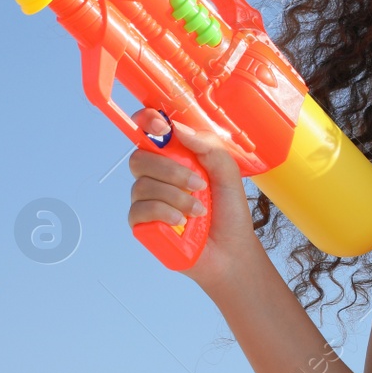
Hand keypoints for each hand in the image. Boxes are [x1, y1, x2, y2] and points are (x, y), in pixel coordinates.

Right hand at [126, 108, 268, 291]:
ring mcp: (147, 200)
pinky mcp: (142, 224)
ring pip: (141, 184)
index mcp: (177, 158)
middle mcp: (158, 176)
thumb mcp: (228, 173)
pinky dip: (164, 212)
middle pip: (140, 157)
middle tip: (198, 183)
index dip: (147, 122)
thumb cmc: (229, 211)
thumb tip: (178, 128)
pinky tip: (182, 221)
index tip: (159, 125)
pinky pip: (139, 209)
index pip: (151, 133)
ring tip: (199, 210)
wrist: (232, 250)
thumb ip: (208, 146)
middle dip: (170, 170)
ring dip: (175, 196)